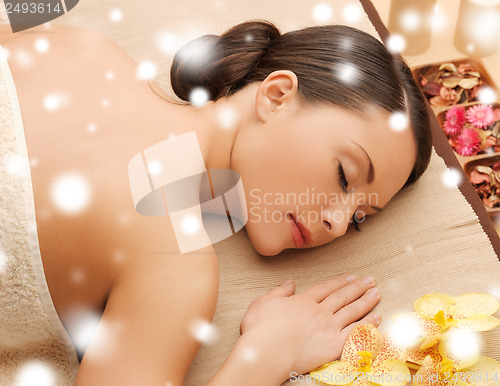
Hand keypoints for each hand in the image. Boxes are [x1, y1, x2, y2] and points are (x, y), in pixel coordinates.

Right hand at [238, 274, 380, 380]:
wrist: (266, 353)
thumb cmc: (260, 330)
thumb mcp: (263, 302)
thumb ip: (279, 291)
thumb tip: (289, 283)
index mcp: (303, 301)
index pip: (326, 288)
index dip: (339, 281)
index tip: (350, 276)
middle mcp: (319, 311)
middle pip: (343, 296)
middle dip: (358, 286)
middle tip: (370, 280)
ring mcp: (329, 328)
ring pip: (352, 310)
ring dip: (366, 300)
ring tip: (377, 292)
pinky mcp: (334, 345)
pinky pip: (356, 332)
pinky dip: (368, 324)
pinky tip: (377, 317)